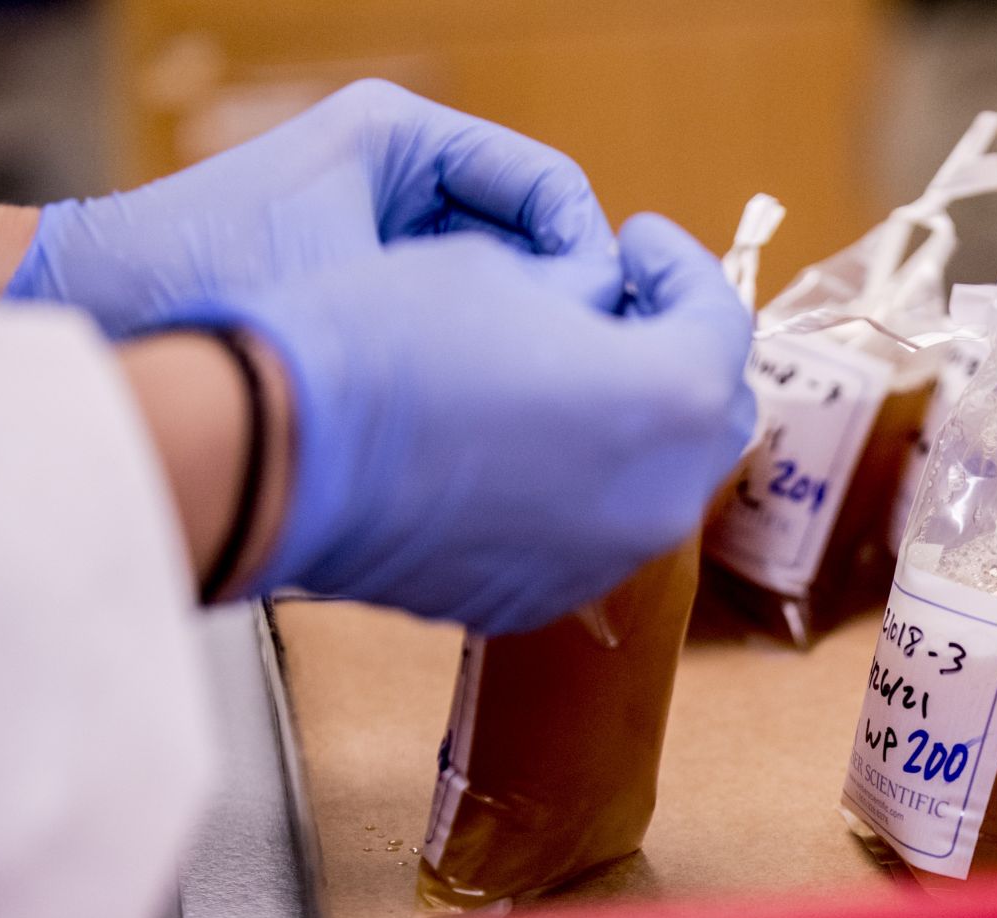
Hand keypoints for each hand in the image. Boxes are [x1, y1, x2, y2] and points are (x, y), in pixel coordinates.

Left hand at [6, 79, 612, 335]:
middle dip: (559, 299)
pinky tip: (486, 400)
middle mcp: (403, 173)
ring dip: (523, 331)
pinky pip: (462, 312)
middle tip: (575, 368)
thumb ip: (485, 285)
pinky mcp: (376, 279)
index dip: (586, 256)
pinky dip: (482, 351)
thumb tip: (586, 315)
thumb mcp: (366, 280)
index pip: (547, 186)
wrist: (110, 315)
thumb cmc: (216, 279)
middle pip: (534, 235)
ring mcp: (391, 227)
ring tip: (531, 390)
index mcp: (402, 137)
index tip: (601, 325)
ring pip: (506, 280)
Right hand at [165, 215, 754, 632]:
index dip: (682, 268)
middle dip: (677, 352)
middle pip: (710, 414)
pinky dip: (581, 485)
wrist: (276, 454)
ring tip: (571, 374)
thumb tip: (602, 306)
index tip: (638, 242)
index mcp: (670, 398)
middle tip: (622, 306)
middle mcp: (660, 495)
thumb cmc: (384, 342)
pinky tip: (521, 445)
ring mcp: (607, 558)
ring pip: (657, 482)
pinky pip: (591, 532)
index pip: (719, 319)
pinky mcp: (545, 597)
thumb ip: (585, 294)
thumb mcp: (504, 274)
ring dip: (634, 425)